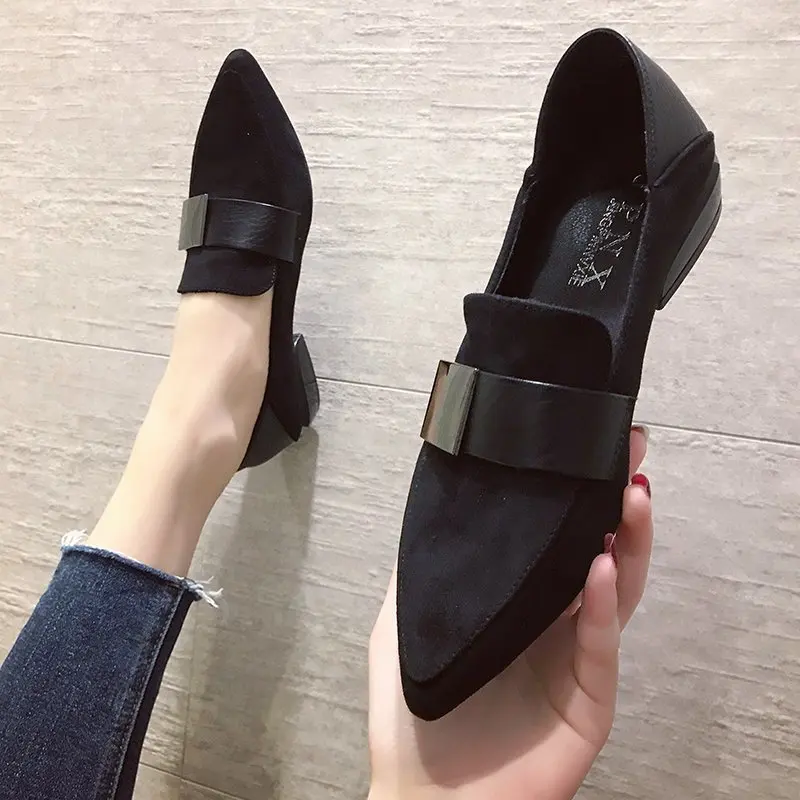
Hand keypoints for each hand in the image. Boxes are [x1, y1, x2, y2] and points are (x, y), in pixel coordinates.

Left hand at [368, 428, 651, 799]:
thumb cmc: (413, 716)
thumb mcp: (401, 624)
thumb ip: (418, 569)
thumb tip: (430, 506)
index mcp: (519, 602)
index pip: (557, 537)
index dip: (574, 491)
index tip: (583, 441)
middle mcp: (555, 622)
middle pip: (598, 550)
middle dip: (615, 499)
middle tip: (626, 450)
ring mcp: (575, 660)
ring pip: (615, 591)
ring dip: (626, 541)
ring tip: (628, 493)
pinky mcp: (588, 701)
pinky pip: (600, 646)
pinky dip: (603, 605)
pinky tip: (601, 566)